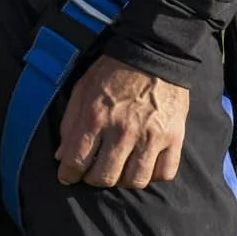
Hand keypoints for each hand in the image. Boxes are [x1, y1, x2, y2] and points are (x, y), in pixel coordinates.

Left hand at [55, 55, 187, 189]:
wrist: (153, 54)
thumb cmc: (112, 72)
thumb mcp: (81, 90)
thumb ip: (70, 124)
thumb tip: (62, 157)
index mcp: (96, 117)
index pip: (77, 161)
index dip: (68, 175)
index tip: (68, 177)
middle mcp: (123, 131)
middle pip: (105, 177)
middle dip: (93, 179)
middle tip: (93, 173)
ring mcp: (151, 136)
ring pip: (135, 180)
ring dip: (123, 180)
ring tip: (118, 169)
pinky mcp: (174, 137)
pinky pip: (164, 173)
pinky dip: (153, 175)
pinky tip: (143, 165)